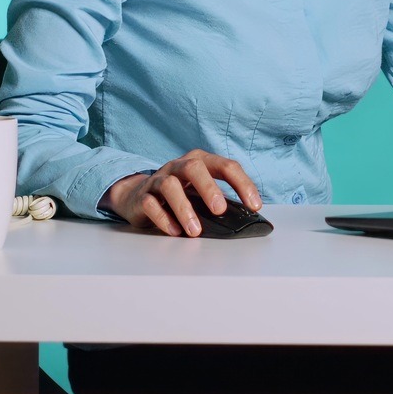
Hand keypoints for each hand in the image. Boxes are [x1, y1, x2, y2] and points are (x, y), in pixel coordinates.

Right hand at [103, 149, 261, 236]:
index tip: (254, 206)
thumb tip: (245, 217)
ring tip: (195, 231)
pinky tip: (175, 231)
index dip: (242, 184)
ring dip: (184, 208)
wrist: (137, 196)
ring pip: (169, 185)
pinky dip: (163, 218)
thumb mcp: (200, 191)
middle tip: (219, 210)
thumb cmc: (179, 194)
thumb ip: (219, 198)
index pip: (226, 166)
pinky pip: (150, 203)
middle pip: (194, 167)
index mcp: (200, 161)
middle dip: (209, 188)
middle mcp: (179, 166)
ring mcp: (158, 179)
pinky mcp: (142, 196)